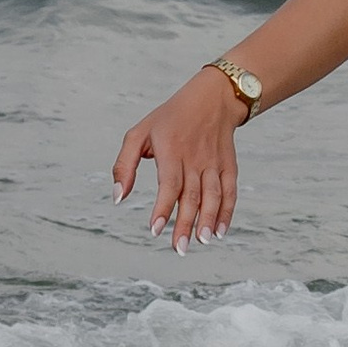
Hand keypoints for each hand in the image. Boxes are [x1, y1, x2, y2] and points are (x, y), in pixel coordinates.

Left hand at [113, 71, 245, 250]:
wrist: (213, 97)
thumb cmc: (169, 118)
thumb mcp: (138, 133)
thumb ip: (124, 165)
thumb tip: (117, 197)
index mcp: (171, 149)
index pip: (170, 183)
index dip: (163, 208)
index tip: (155, 230)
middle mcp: (195, 157)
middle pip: (192, 195)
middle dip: (185, 224)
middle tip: (179, 249)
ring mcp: (214, 162)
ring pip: (213, 195)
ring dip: (209, 220)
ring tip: (202, 241)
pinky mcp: (229, 165)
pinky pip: (230, 191)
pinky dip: (227, 212)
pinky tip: (221, 231)